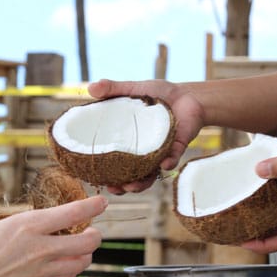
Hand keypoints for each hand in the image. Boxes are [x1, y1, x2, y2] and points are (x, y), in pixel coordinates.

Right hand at [0, 190, 104, 276]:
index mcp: (28, 226)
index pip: (72, 213)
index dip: (92, 206)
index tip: (103, 202)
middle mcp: (41, 248)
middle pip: (87, 242)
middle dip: (95, 236)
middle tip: (93, 233)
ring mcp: (42, 271)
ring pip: (81, 263)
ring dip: (85, 256)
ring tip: (82, 251)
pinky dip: (70, 273)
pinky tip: (65, 269)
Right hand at [88, 78, 204, 193]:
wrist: (188, 94)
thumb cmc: (158, 94)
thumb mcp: (132, 89)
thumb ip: (112, 89)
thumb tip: (89, 88)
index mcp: (128, 140)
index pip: (112, 161)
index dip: (104, 172)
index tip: (94, 179)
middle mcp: (142, 151)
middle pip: (129, 174)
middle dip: (121, 185)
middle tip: (114, 188)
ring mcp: (159, 152)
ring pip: (150, 174)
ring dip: (142, 183)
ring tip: (133, 186)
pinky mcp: (177, 148)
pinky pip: (172, 158)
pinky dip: (168, 162)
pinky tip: (163, 164)